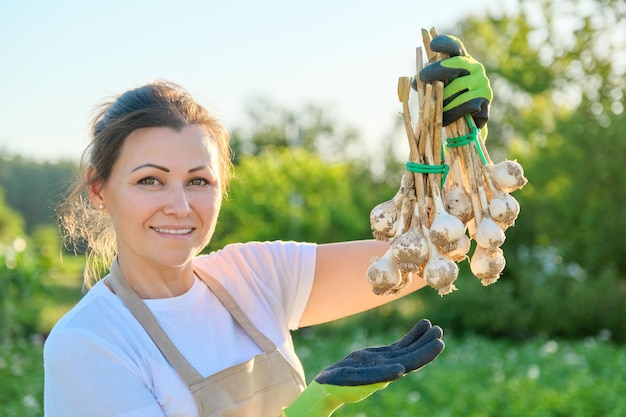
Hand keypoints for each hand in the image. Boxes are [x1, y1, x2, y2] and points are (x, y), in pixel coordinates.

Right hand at [281, 319, 443, 415]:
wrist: (329, 383)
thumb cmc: (337, 384)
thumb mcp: (352, 378)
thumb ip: (374, 376)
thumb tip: (399, 372)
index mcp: (385, 375)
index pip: (409, 364)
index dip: (424, 355)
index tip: (438, 345)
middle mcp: (390, 369)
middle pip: (412, 356)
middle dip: (426, 344)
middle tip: (440, 332)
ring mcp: (387, 361)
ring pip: (408, 349)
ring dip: (422, 338)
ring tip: (435, 326)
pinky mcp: (382, 356)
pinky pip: (401, 345)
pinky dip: (412, 336)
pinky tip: (423, 326)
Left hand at [417, 34, 491, 127]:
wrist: (466, 126)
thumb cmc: (449, 103)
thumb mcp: (438, 89)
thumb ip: (428, 81)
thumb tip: (414, 82)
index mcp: (463, 62)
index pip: (456, 47)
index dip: (445, 43)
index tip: (432, 45)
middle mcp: (476, 68)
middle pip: (456, 64)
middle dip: (437, 70)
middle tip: (422, 77)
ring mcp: (482, 82)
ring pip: (457, 87)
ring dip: (442, 98)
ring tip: (432, 107)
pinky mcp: (485, 99)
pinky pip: (465, 104)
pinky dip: (452, 113)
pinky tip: (444, 120)